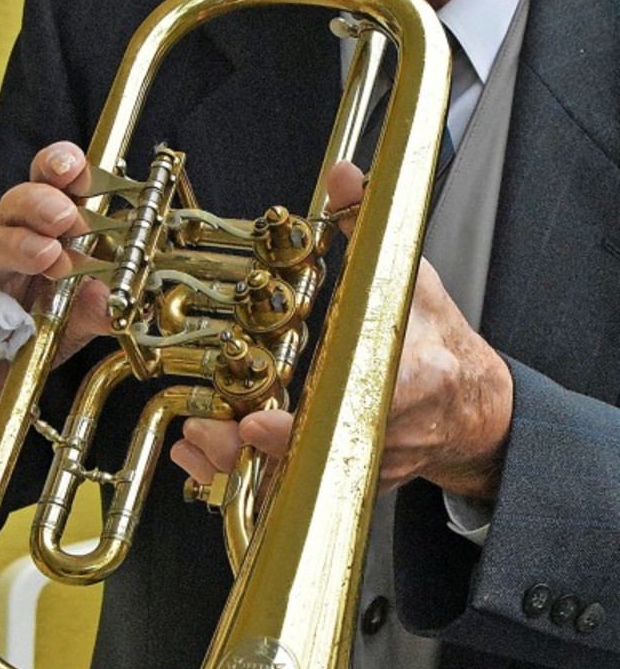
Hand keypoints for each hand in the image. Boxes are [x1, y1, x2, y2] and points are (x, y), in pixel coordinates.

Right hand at [0, 141, 111, 405]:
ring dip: (21, 243)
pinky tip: (11, 291)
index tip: (78, 170)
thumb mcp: (73, 322)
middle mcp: (11, 233)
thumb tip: (112, 301)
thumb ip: (95, 311)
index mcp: (47, 226)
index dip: (64, 166)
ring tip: (48, 254)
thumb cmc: (33, 333)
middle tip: (66, 217)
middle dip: (43, 200)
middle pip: (20, 198)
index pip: (54, 181)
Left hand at [170, 162, 512, 506]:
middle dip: (253, 452)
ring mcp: (366, 463)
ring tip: (197, 443)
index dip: (304, 425)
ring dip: (239, 468)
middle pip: (314, 456)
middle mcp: (388, 432)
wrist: (471, 408)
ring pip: (297, 483)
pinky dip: (245, 477)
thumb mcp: (411, 276)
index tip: (257, 422)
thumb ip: (368, 227)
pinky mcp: (349, 481)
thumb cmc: (440, 343)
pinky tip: (203, 459)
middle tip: (209, 433)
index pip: (358, 409)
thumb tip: (341, 177)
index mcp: (413, 380)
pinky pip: (291, 492)